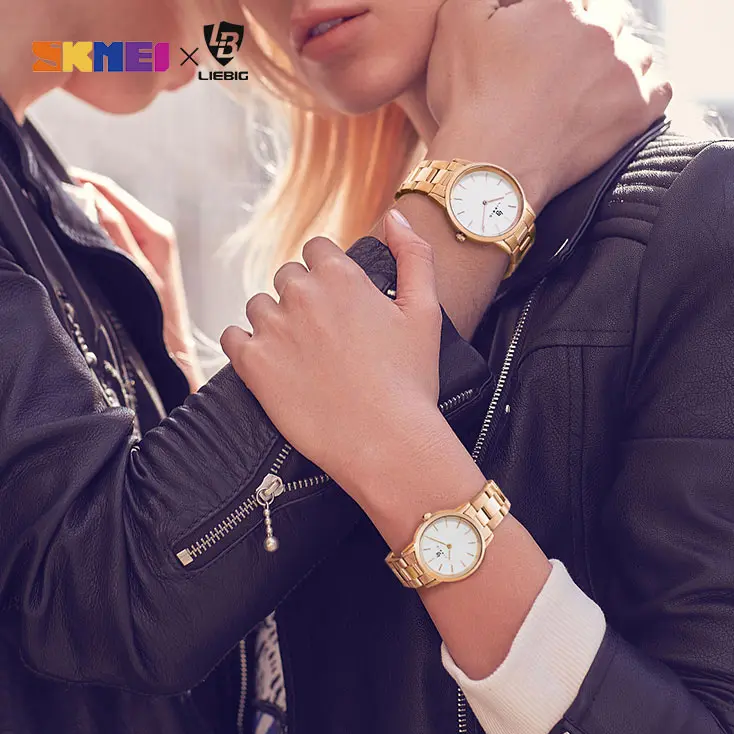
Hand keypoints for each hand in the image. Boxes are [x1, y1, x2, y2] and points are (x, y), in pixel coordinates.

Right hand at [70, 169, 202, 389]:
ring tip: (58, 215)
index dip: (78, 182)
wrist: (171, 350)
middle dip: (79, 194)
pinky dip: (94, 227)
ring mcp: (150, 243)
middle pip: (108, 199)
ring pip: (109, 214)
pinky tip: (78, 234)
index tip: (48, 183)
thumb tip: (91, 197)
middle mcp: (156, 232)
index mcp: (156, 231)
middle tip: (46, 199)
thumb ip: (114, 233)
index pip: (108, 191)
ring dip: (86, 210)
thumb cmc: (158, 318)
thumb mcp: (134, 273)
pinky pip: (113, 230)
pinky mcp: (144, 255)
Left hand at [221, 211, 458, 518]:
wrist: (387, 442)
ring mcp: (273, 329)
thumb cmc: (410, 381)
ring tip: (300, 355)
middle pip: (287, 277)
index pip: (317, 250)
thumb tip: (396, 216)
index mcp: (341, 276)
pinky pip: (233, 339)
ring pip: (259, 306)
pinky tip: (269, 364)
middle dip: (302, 297)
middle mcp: (301, 294)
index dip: (328, 274)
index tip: (338, 301)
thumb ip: (413, 256)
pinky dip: (246, 347)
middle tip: (324, 334)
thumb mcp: (426, 311)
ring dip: (275, 322)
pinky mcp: (253, 365)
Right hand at [426, 0, 671, 209]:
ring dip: (616, 62)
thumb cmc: (468, 100)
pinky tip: (614, 103)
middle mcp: (601, 28)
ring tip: (585, 89)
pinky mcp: (636, 112)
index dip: (551, 17)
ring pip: (636, 50)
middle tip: (557, 69)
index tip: (537, 42)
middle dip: (586, 36)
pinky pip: (660, 87)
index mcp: (560, 2)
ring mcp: (624, 71)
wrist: (488, 169)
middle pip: (607, 17)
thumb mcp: (458, 20)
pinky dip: (643, 92)